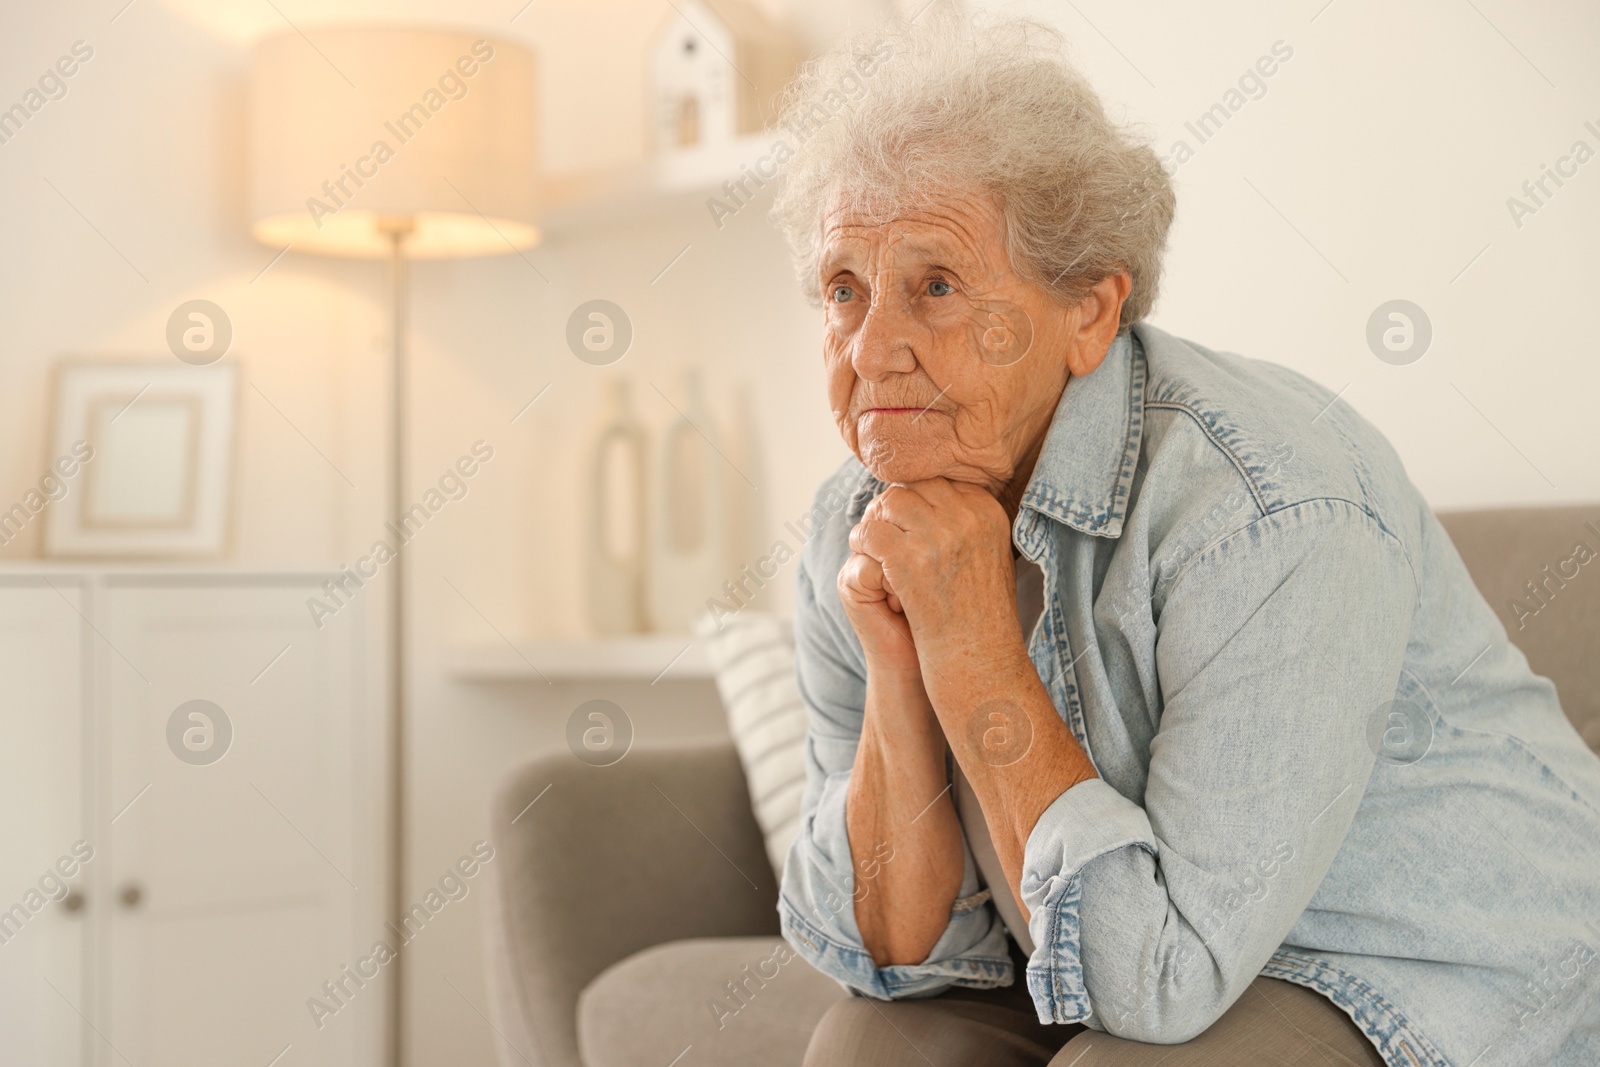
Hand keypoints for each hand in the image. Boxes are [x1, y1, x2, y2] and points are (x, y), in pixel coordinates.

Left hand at [847, 479, 1024, 681]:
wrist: (979, 656)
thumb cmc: (981, 609)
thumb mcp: (988, 552)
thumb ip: (965, 520)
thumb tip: (928, 494)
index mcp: (988, 510)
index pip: (938, 480)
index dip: (916, 497)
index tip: (907, 519)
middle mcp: (966, 516)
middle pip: (912, 485)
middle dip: (893, 505)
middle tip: (885, 529)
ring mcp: (937, 536)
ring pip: (889, 502)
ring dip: (875, 520)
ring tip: (873, 543)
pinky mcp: (909, 559)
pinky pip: (870, 532)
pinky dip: (861, 542)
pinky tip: (866, 558)